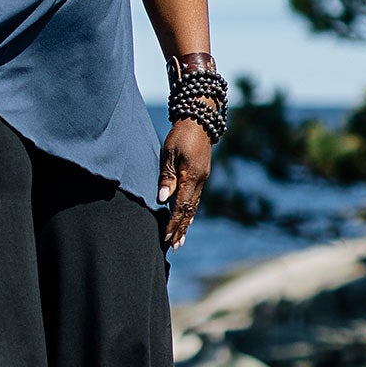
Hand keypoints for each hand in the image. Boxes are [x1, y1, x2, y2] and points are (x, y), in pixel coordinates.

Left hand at [157, 118, 211, 248]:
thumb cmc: (181, 134)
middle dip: (181, 229)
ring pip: (193, 207)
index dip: (173, 223)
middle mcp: (199, 181)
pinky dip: (189, 212)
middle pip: (189, 211)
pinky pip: (194, 199)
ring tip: (180, 240)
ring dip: (186, 224)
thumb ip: (167, 177)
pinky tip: (185, 220)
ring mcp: (202, 179)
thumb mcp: (169, 153)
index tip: (166, 237)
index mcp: (191, 177)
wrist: (199, 120)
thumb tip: (163, 199)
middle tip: (173, 246)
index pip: (181, 206)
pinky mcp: (200, 176)